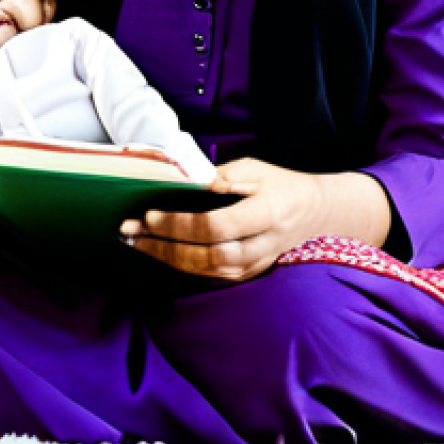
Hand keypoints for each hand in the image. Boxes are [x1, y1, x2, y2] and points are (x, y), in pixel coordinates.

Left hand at [119, 158, 390, 280]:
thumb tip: (190, 184)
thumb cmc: (279, 183)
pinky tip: (160, 252)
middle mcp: (262, 245)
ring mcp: (256, 264)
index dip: (180, 224)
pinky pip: (212, 275)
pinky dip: (183, 265)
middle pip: (207, 256)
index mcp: (265, 213)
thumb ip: (224, 177)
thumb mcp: (254, 168)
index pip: (215, 227)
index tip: (150, 213)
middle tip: (130, 233)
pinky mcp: (249, 273)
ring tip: (137, 244)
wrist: (313, 211)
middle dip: (164, 246)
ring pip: (207, 271)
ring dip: (167, 259)